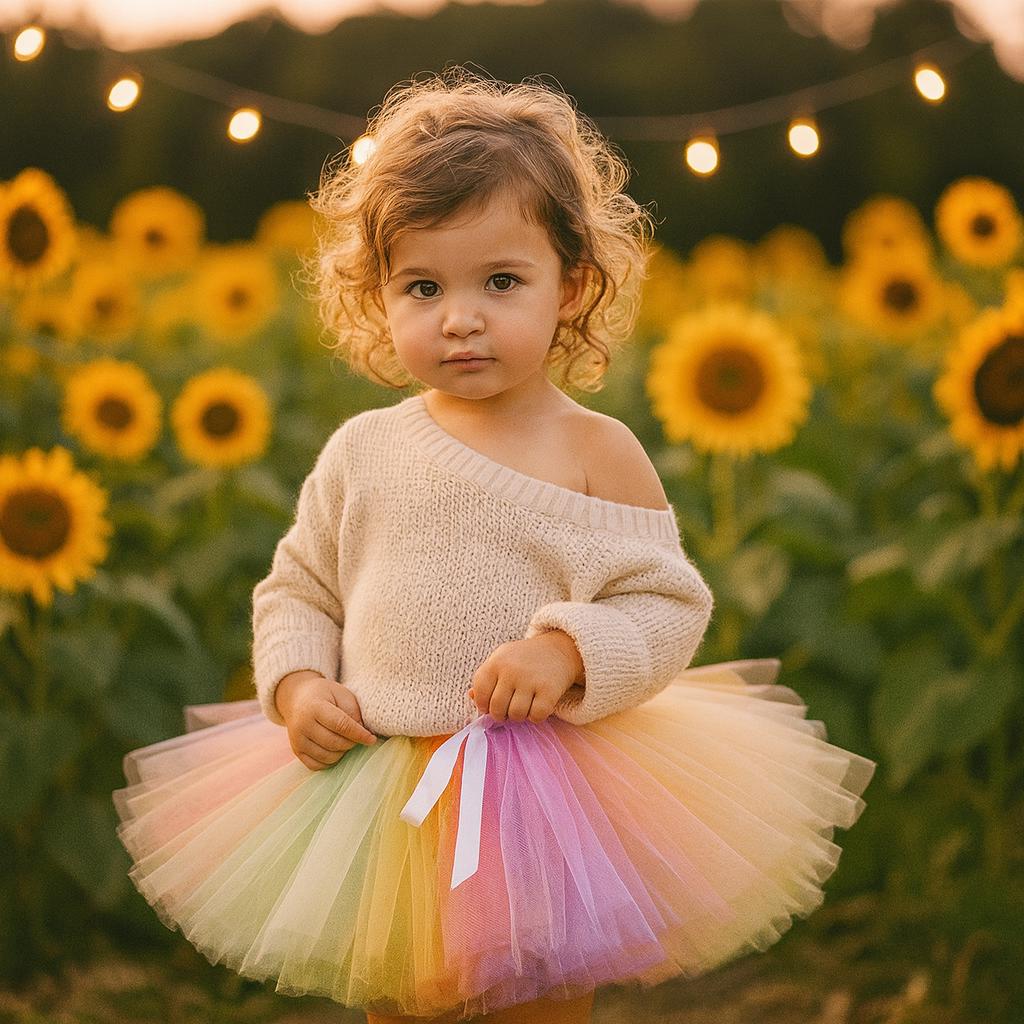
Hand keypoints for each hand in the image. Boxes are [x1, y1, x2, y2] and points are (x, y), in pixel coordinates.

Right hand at [275, 670, 377, 770]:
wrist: (297, 698)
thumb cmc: (325, 695)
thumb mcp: (341, 694)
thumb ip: (353, 712)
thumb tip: (363, 733)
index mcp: (315, 707)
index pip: (341, 725)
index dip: (359, 734)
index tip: (372, 739)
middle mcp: (302, 725)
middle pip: (334, 743)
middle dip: (352, 742)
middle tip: (358, 737)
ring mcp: (297, 740)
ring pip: (327, 757)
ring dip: (342, 752)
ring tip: (346, 740)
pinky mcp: (296, 751)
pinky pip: (317, 765)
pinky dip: (330, 761)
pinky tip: (335, 749)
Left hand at [468, 631, 583, 723]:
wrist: (558, 649)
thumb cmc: (523, 659)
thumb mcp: (501, 660)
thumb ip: (485, 679)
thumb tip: (471, 697)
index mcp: (496, 662)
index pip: (480, 694)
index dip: (483, 705)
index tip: (490, 706)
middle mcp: (512, 670)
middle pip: (497, 709)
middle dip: (501, 714)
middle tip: (508, 709)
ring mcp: (531, 679)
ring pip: (516, 715)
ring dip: (519, 716)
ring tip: (523, 705)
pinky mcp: (549, 690)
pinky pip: (536, 716)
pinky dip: (536, 717)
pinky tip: (537, 706)